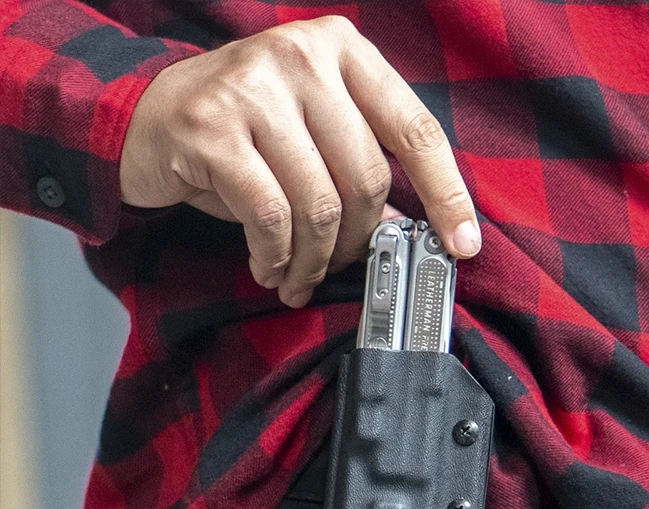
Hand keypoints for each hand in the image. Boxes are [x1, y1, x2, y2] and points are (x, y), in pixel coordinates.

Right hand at [119, 15, 481, 307]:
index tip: (463, 245)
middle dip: (356, 244)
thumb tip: (410, 228)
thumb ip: (360, 164)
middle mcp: (302, 58)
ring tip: (296, 278)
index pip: (416, 131)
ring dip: (313, 261)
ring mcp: (253, 88)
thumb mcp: (312, 132)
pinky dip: (275, 257)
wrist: (149, 117)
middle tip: (336, 269)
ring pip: (319, 206)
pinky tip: (268, 267)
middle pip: (366, 180)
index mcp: (344, 53)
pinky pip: (270, 217)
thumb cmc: (246, 134)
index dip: (446, 195)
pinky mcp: (211, 129)